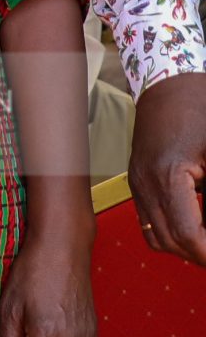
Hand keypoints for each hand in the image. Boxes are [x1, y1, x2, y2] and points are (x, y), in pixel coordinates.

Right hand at [128, 69, 205, 267]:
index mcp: (167, 174)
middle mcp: (145, 182)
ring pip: (156, 236)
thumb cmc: (199, 108)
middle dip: (199, 253)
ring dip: (184, 246)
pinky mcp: (137, 179)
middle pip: (170, 241)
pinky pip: (149, 221)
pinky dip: (171, 232)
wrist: (168, 83)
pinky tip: (194, 225)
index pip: (187, 233)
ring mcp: (137, 181)